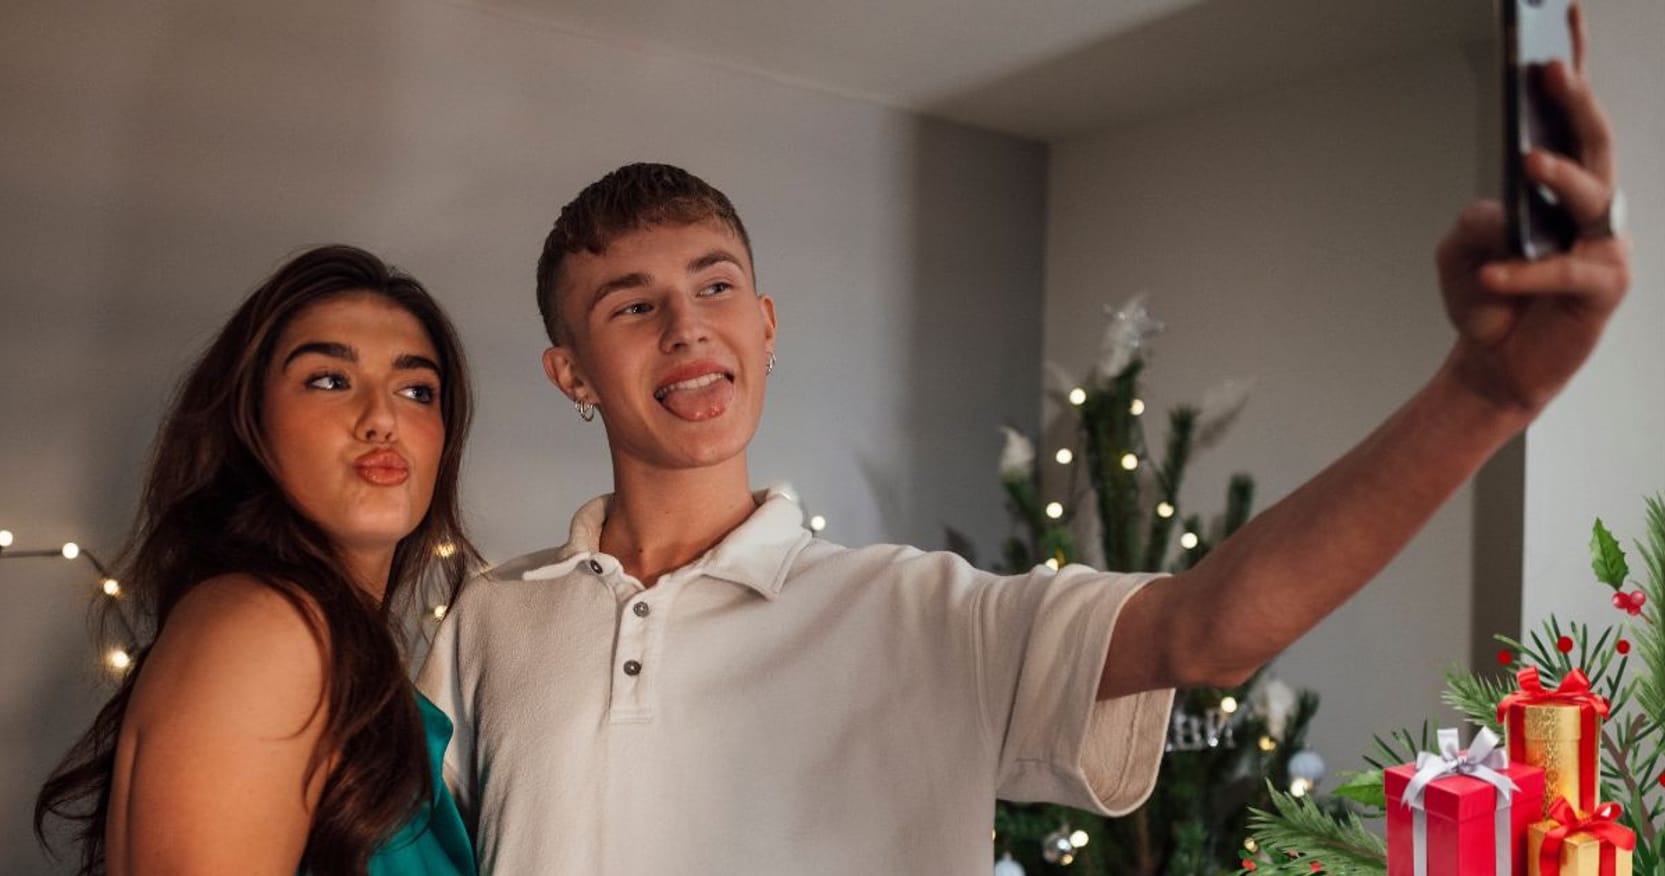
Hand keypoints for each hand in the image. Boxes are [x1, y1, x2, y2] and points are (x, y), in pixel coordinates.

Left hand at [1436, 3, 1628, 414]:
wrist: (1492, 365)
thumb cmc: (1484, 298)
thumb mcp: (1460, 250)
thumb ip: (1476, 220)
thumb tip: (1504, 205)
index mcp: (1561, 185)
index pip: (1569, 119)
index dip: (1571, 65)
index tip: (1561, 14)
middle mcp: (1592, 208)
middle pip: (1593, 143)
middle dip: (1575, 102)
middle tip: (1549, 70)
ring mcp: (1604, 246)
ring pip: (1592, 197)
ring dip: (1559, 175)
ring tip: (1526, 161)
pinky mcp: (1601, 290)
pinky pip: (1565, 271)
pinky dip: (1525, 271)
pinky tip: (1493, 273)